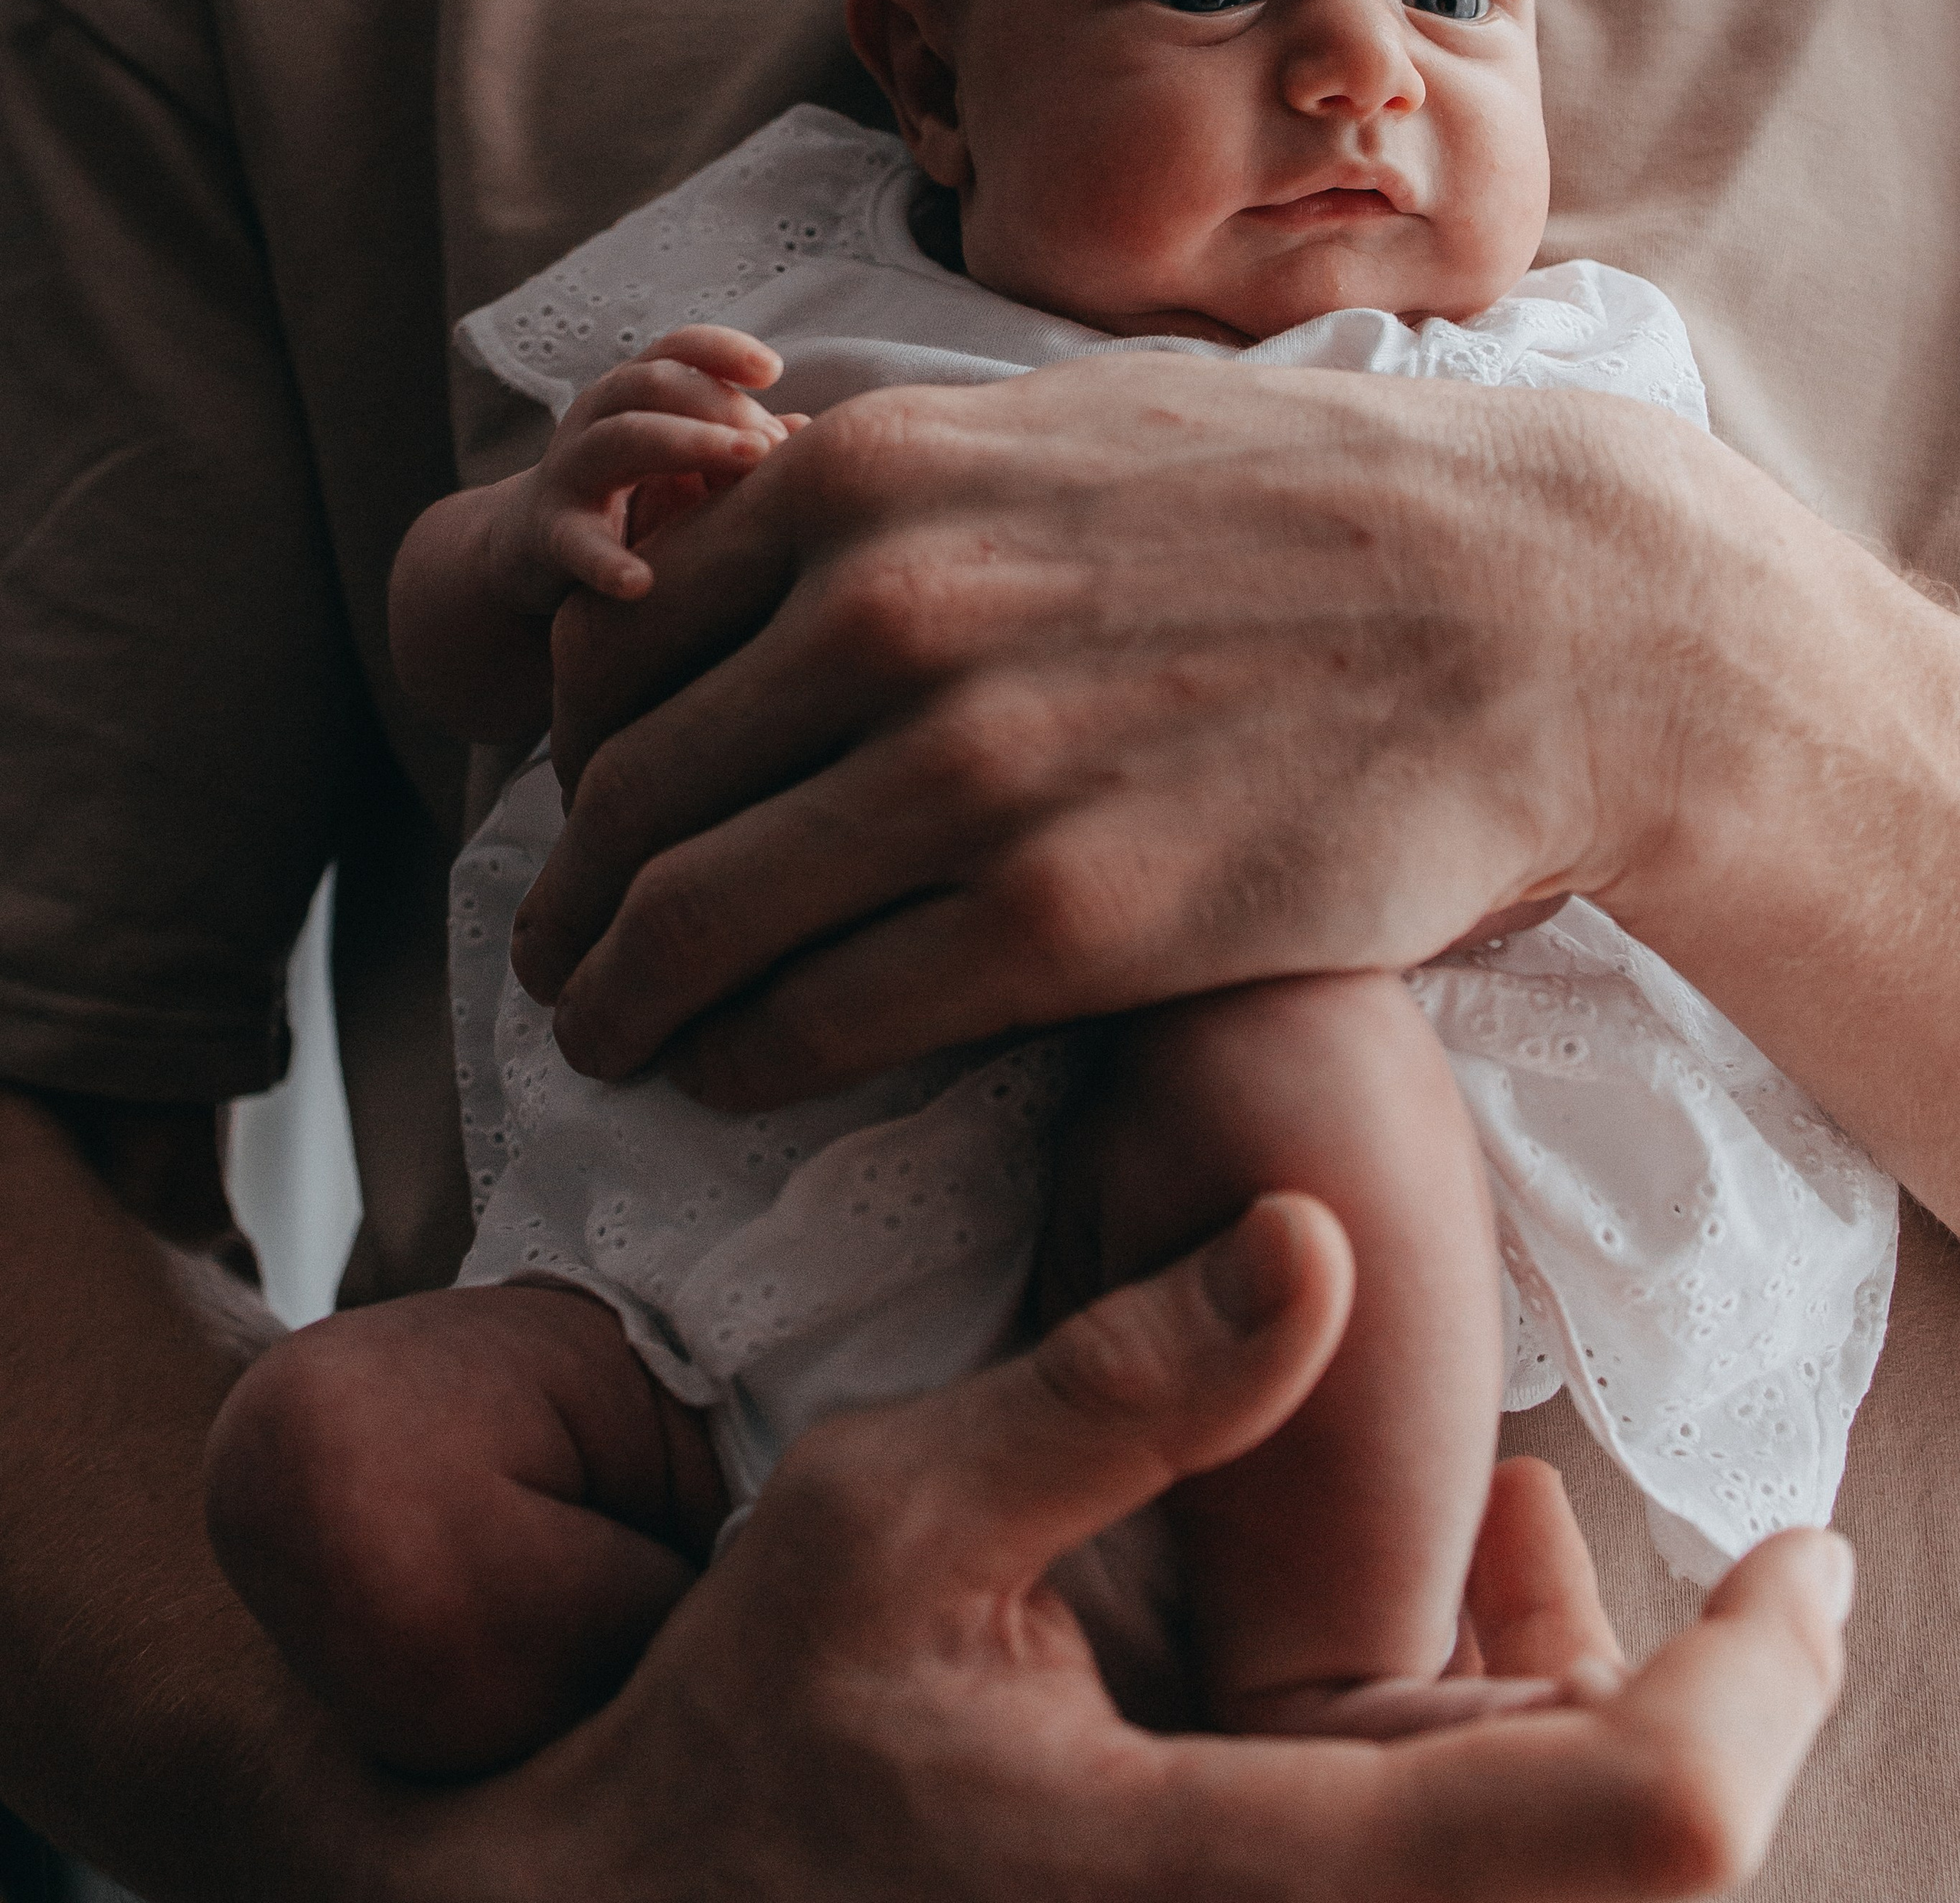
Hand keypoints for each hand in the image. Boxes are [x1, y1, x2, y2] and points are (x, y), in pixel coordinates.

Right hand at [368, 1197, 1847, 1902]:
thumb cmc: (747, 1731)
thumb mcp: (895, 1515)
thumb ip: (1112, 1391)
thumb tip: (1309, 1246)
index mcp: (1231, 1875)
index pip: (1617, 1830)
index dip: (1753, 1690)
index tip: (1806, 1561)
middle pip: (1621, 1875)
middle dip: (1706, 1697)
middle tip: (1743, 1558)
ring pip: (1542, 1882)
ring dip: (1597, 1708)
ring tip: (1531, 1527)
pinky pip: (1448, 1873)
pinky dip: (1509, 1736)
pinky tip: (1470, 1587)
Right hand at [497, 326, 800, 607]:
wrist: (530, 546)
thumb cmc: (630, 494)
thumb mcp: (680, 459)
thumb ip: (735, 440)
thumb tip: (807, 430)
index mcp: (631, 393)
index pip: (674, 350)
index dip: (721, 350)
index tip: (773, 371)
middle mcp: (597, 418)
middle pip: (653, 384)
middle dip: (718, 404)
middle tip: (770, 442)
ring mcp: (570, 471)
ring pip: (620, 438)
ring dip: (686, 444)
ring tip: (745, 466)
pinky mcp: (550, 533)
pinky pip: (577, 543)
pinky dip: (607, 563)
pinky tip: (642, 584)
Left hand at [512, 358, 1716, 1091]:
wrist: (1530, 609)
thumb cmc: (1303, 507)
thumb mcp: (1063, 423)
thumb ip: (894, 482)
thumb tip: (749, 527)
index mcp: (868, 477)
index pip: (619, 646)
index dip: (572, 759)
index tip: (581, 825)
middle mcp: (888, 613)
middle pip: (629, 797)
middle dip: (571, 902)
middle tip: (563, 964)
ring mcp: (971, 772)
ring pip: (696, 923)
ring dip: (624, 1001)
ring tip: (614, 1040)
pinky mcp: (1064, 923)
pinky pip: (823, 1019)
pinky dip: (745, 1060)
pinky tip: (738, 1073)